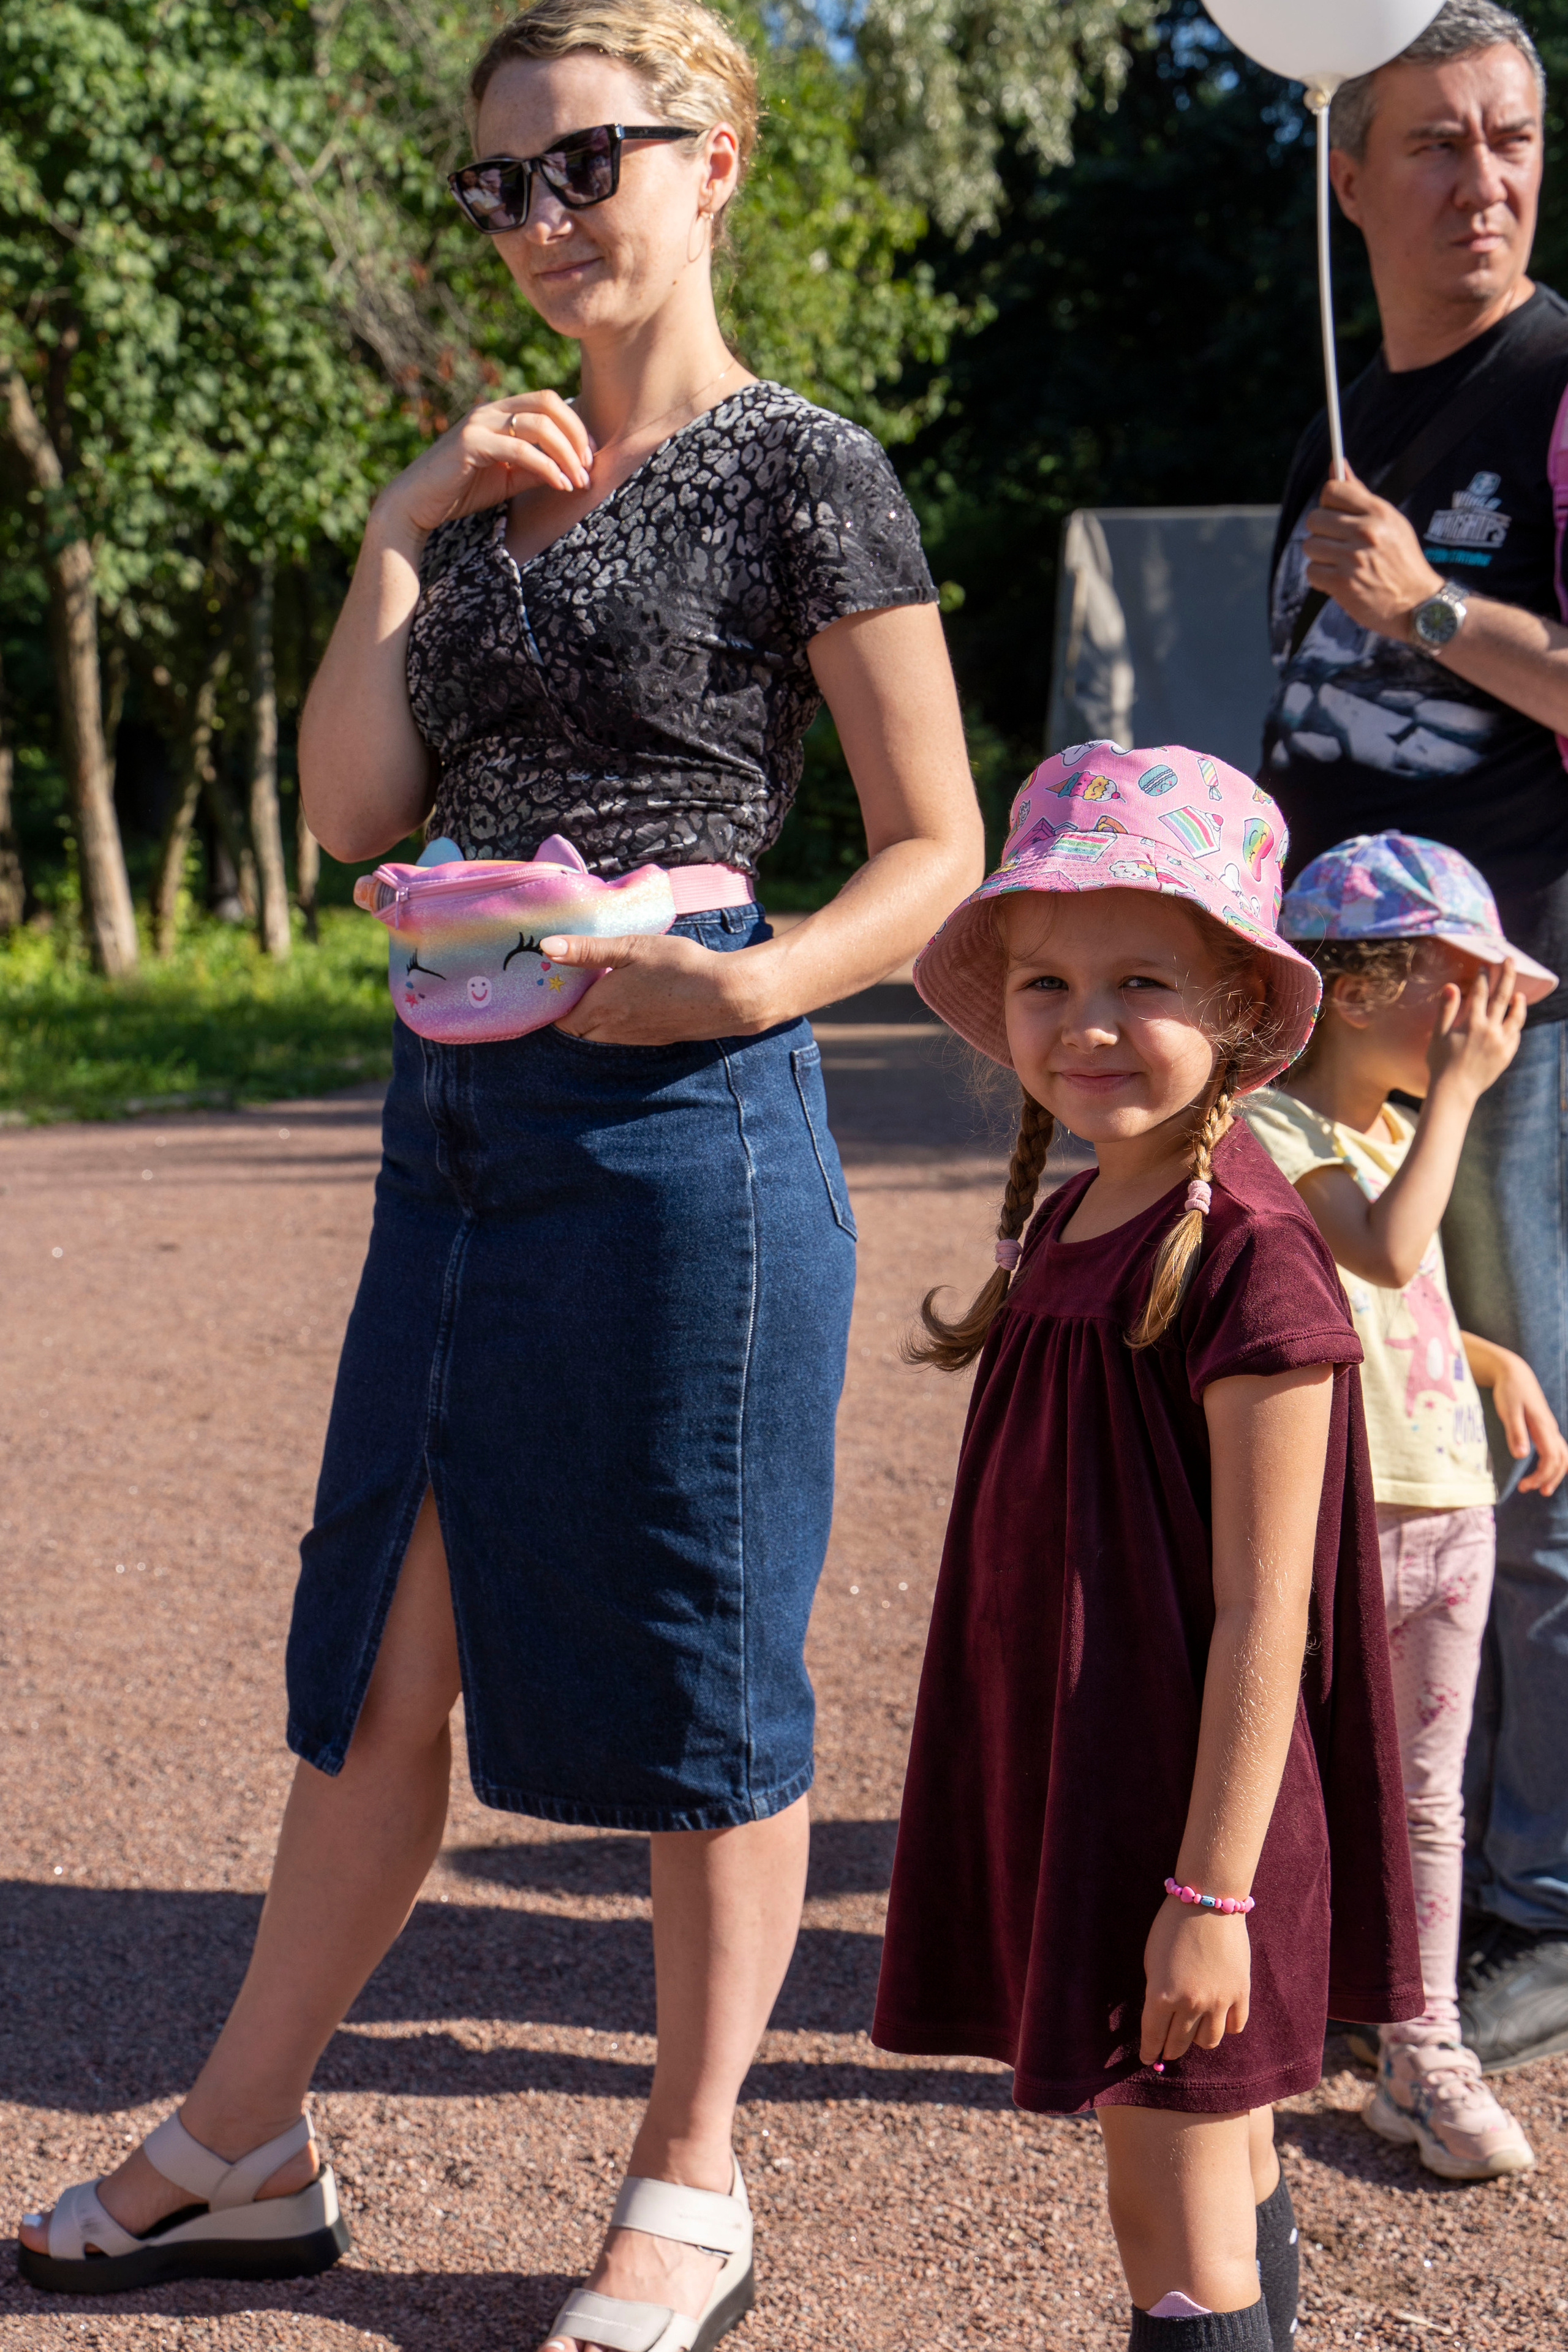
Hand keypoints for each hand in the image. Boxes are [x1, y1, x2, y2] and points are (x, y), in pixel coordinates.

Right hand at [374, 391, 594, 539]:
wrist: (416, 504)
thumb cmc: (460, 490)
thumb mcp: (508, 479)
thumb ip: (535, 468)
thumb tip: (571, 469)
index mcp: (499, 413)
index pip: (548, 402)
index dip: (575, 426)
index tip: (589, 457)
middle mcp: (490, 411)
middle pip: (548, 403)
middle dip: (577, 434)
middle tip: (588, 467)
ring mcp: (479, 423)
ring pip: (539, 425)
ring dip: (567, 454)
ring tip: (579, 481)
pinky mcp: (471, 443)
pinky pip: (520, 450)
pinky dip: (547, 467)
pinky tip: (560, 485)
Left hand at [542, 930, 778, 1045]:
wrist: (726, 996)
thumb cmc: (678, 967)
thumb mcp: (631, 947)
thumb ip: (587, 950)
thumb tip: (547, 948)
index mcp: (601, 1007)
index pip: (560, 1020)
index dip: (554, 1004)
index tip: (554, 982)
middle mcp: (612, 1030)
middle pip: (577, 1031)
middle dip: (570, 1012)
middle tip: (574, 983)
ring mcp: (634, 1038)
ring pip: (599, 1035)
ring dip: (593, 1018)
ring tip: (600, 989)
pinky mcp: (654, 1039)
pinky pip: (622, 1036)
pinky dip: (616, 1022)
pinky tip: (631, 999)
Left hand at [1140, 1895, 1249, 2066]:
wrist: (1208, 1901)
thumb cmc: (1172, 1926)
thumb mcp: (1151, 1960)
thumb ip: (1156, 1992)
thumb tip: (1158, 2019)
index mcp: (1161, 1995)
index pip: (1153, 2037)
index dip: (1149, 2051)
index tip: (1147, 2058)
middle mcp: (1190, 2004)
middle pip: (1179, 2044)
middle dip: (1169, 2049)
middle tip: (1167, 2048)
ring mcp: (1218, 2001)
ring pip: (1208, 2042)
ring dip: (1198, 2039)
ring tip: (1193, 2030)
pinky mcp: (1240, 1994)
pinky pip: (1234, 2027)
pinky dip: (1225, 2026)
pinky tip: (1217, 2018)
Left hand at [1303, 467, 1447, 640]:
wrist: (1418, 604)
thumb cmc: (1402, 560)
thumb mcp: (1389, 522)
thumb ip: (1360, 495)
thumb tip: (1337, 465)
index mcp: (1379, 512)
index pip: (1333, 490)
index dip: (1328, 502)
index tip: (1335, 514)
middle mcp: (1366, 532)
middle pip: (1315, 518)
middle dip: (1321, 532)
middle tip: (1337, 544)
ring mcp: (1353, 558)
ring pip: (1310, 545)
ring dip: (1320, 556)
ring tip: (1340, 564)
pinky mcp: (1343, 584)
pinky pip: (1312, 571)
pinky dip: (1320, 578)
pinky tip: (1338, 580)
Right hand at [1425, 957, 1526, 1100]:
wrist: (1455, 1091)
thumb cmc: (1441, 1063)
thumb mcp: (1438, 1035)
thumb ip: (1446, 1009)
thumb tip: (1451, 986)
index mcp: (1472, 1023)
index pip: (1480, 992)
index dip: (1483, 977)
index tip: (1485, 965)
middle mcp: (1490, 1030)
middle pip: (1502, 996)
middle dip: (1506, 976)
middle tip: (1510, 960)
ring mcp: (1501, 1043)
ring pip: (1516, 1016)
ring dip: (1518, 1002)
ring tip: (1519, 993)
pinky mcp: (1506, 1055)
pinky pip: (1516, 1035)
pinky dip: (1517, 1024)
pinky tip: (1514, 1019)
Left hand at [1486, 1345, 1567, 1495]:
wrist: (1514, 1372)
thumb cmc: (1509, 1390)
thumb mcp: (1509, 1410)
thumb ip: (1515, 1432)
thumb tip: (1521, 1456)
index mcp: (1544, 1426)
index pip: (1551, 1458)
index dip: (1541, 1476)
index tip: (1524, 1486)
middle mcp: (1551, 1429)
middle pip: (1561, 1460)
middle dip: (1549, 1478)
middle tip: (1529, 1490)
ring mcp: (1550, 1428)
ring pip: (1562, 1455)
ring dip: (1554, 1473)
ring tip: (1541, 1487)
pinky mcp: (1545, 1427)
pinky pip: (1557, 1449)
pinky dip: (1554, 1463)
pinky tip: (1544, 1470)